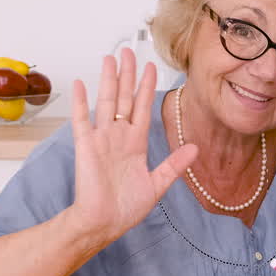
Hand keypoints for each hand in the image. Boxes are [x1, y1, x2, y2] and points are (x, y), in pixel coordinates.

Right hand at [66, 49, 197, 244]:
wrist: (103, 223)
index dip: (147, 87)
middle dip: (128, 74)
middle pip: (125, 98)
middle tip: (129, 51)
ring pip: (106, 102)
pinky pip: (82, 120)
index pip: (143, 108)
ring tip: (110, 58)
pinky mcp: (86, 147)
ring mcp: (102, 139)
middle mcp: (119, 136)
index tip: (151, 67)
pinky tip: (81, 84)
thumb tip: (195, 147)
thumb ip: (174, 165)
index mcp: (136, 144)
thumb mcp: (157, 185)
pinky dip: (80, 102)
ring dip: (109, 80)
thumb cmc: (125, 209)